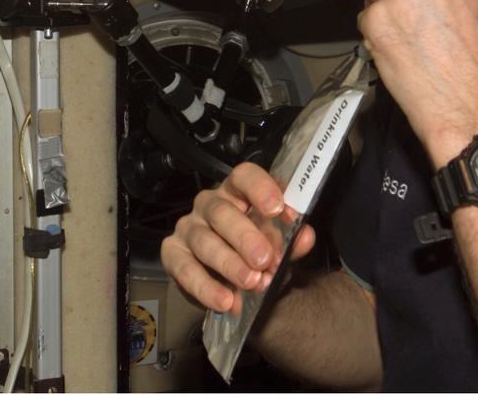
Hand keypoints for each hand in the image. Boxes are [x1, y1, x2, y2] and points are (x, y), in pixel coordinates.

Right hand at [161, 162, 315, 313]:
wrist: (232, 286)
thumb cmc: (254, 255)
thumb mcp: (277, 248)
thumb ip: (291, 242)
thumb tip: (305, 236)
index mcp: (237, 193)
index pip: (244, 177)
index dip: (261, 189)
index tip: (279, 209)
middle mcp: (209, 205)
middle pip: (222, 212)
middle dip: (245, 236)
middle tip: (265, 259)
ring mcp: (188, 228)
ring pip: (204, 241)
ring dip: (229, 264)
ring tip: (251, 283)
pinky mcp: (172, 254)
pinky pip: (184, 269)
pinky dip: (205, 287)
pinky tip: (225, 301)